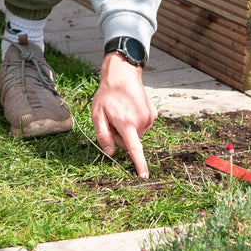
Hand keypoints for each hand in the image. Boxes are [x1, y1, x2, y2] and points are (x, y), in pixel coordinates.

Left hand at [91, 53, 156, 178]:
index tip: (144, 176)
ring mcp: (149, 118)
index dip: (139, 164)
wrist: (123, 74)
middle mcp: (141, 122)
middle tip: (112, 119)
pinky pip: (142, 126)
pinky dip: (135, 122)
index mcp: (127, 124)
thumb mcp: (97, 115)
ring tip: (121, 111)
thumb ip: (103, 136)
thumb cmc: (107, 95)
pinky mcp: (153, 114)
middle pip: (130, 141)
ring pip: (136, 134)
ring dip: (128, 128)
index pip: (134, 149)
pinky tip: (130, 109)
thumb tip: (110, 153)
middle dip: (120, 135)